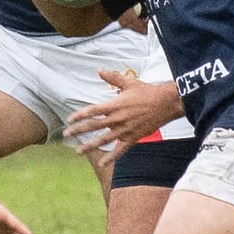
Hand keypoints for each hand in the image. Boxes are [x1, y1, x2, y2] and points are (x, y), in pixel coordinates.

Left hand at [63, 69, 185, 157]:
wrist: (166, 103)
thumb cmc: (147, 92)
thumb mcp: (129, 82)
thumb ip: (113, 77)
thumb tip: (99, 70)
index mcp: (115, 105)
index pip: (93, 111)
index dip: (80, 115)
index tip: (69, 120)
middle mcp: (118, 119)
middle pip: (94, 126)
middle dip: (79, 130)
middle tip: (66, 134)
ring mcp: (125, 130)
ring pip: (104, 140)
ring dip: (90, 146)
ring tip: (78, 151)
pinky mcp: (134, 137)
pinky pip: (121, 150)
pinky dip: (112, 157)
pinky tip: (103, 163)